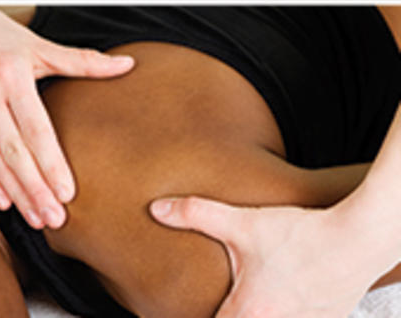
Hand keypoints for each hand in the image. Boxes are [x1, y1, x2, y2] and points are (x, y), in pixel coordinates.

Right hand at [0, 6, 133, 228]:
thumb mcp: (36, 43)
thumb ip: (81, 60)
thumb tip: (126, 66)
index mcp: (11, 73)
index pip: (35, 128)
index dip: (51, 163)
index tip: (67, 192)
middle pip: (13, 150)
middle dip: (35, 188)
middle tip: (54, 217)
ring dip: (13, 191)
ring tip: (34, 216)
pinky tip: (1, 199)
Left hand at [150, 196, 381, 317]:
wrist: (359, 238)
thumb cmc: (302, 234)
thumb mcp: (242, 222)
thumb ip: (195, 214)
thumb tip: (157, 209)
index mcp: (250, 312)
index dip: (198, 317)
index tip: (186, 310)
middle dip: (230, 313)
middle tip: (226, 301)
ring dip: (261, 311)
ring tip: (256, 296)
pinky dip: (289, 311)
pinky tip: (285, 294)